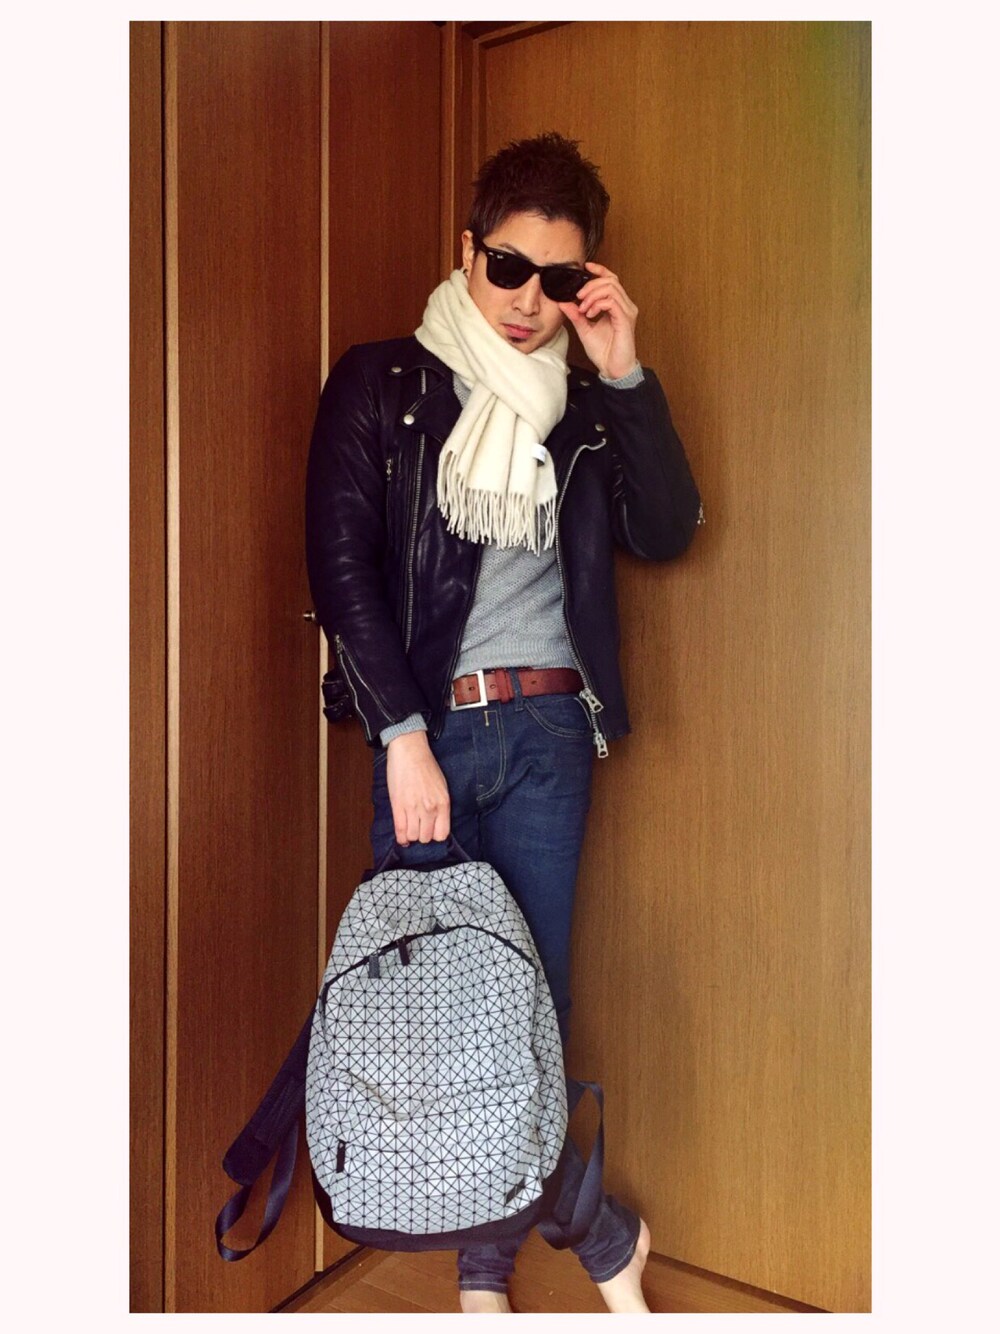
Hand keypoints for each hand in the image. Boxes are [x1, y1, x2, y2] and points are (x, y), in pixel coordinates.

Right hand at [385, 731, 450, 844]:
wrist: (410, 751)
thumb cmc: (426, 766)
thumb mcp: (441, 786)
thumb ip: (440, 805)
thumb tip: (436, 822)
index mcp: (443, 803)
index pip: (442, 834)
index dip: (435, 835)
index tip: (430, 830)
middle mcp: (430, 808)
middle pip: (426, 838)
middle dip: (422, 835)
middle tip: (418, 827)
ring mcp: (414, 808)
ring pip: (413, 836)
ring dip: (411, 835)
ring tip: (409, 828)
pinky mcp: (398, 806)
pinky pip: (400, 831)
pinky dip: (401, 838)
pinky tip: (401, 837)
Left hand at [559, 262, 638, 380]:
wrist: (612, 369)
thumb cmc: (604, 352)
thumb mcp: (584, 329)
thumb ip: (576, 314)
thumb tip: (563, 302)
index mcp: (617, 305)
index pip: (611, 279)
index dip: (600, 270)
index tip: (586, 266)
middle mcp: (625, 305)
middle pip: (610, 280)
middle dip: (590, 285)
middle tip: (578, 298)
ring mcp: (627, 311)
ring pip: (610, 288)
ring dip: (592, 295)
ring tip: (583, 308)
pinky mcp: (626, 319)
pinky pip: (611, 301)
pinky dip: (597, 304)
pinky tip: (589, 314)